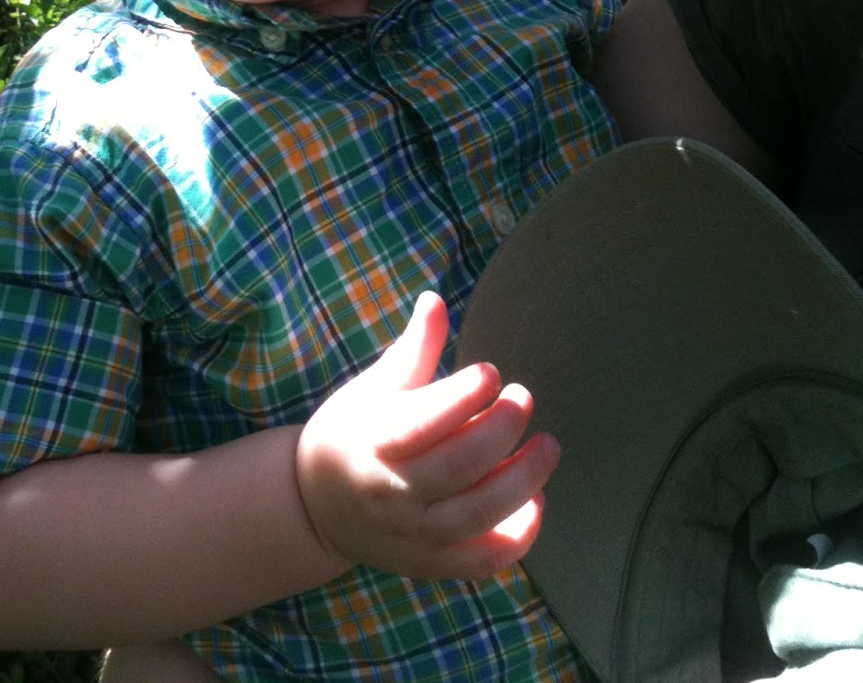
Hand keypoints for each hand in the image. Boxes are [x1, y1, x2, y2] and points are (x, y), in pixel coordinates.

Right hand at [295, 293, 557, 581]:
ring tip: (548, 445)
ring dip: (523, 480)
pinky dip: (516, 538)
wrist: (315, 504)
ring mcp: (412, 534)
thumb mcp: (373, 387)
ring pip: (477, 515)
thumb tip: (436, 299)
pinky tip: (536, 502)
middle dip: (502, 429)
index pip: (425, 421)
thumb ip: (412, 349)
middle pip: (459, 466)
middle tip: (525, 398)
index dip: (465, 394)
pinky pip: (481, 560)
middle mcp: (393, 493)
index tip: (490, 371)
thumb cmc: (353, 431)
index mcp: (375, 441)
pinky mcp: (429, 564)